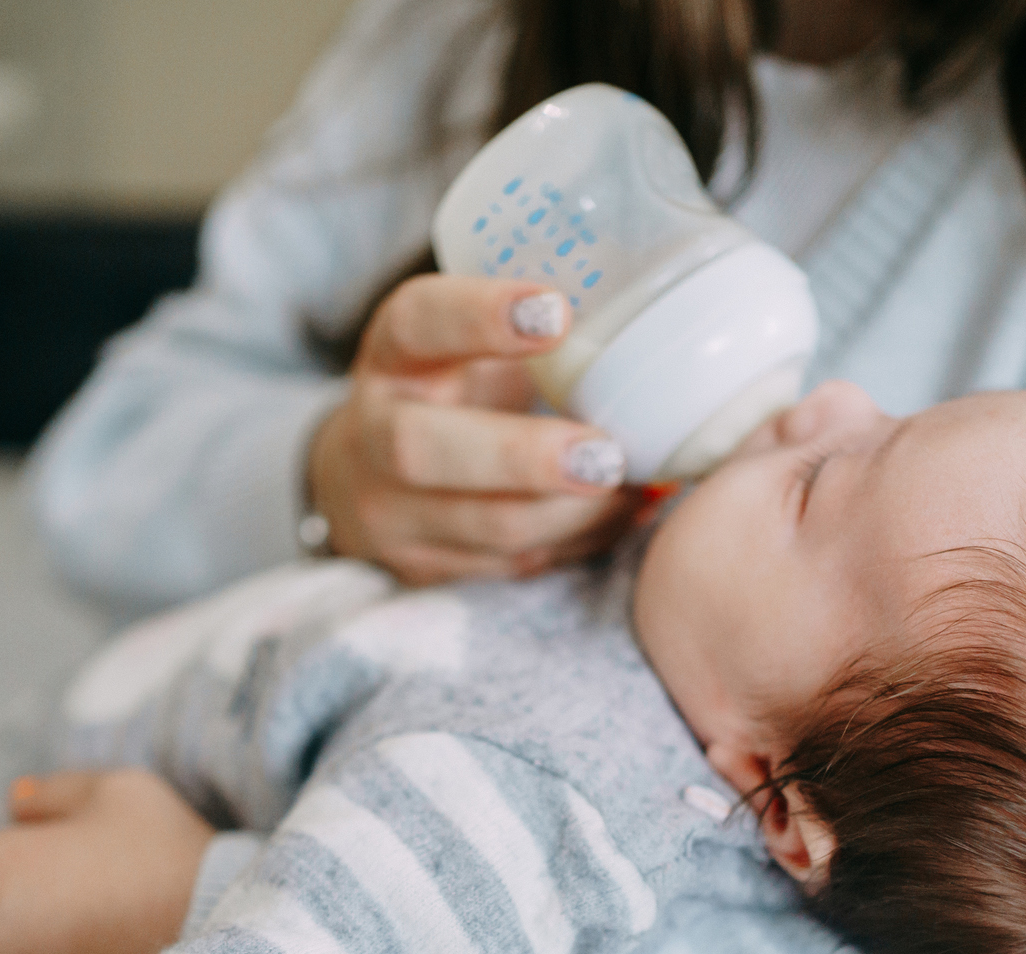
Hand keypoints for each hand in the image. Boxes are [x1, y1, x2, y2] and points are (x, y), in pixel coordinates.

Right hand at [308, 274, 642, 583]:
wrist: (364, 481)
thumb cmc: (447, 393)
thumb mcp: (460, 348)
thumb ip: (530, 333)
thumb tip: (662, 315)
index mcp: (391, 356)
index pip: (418, 323)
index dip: (480, 315)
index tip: (557, 311)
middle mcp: (373, 434)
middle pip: (424, 450)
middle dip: (523, 456)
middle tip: (606, 454)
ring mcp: (390, 512)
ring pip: (485, 524)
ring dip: (571, 511)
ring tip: (631, 485)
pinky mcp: (422, 569)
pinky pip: (511, 564)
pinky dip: (575, 539)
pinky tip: (616, 514)